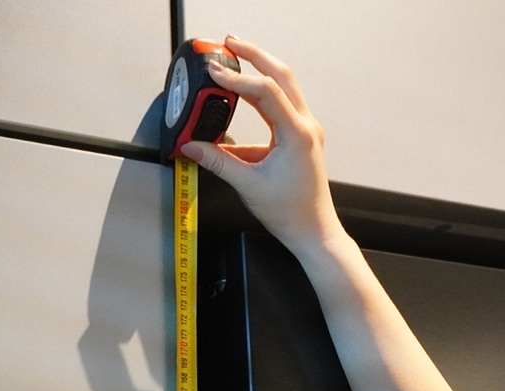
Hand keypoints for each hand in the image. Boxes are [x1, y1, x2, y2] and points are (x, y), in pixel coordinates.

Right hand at [180, 36, 345, 254]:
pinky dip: (260, 96)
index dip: (238, 78)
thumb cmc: (290, 212)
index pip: (266, 91)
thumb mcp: (247, 184)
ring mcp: (304, 129)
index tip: (214, 72)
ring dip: (260, 71)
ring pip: (284, 87)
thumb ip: (216, 161)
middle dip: (255, 56)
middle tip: (230, 44)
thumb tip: (191, 146)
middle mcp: (305, 126)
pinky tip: (240, 96)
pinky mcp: (299, 136)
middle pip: (282, 75)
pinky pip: (279, 107)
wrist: (313, 231)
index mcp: (297, 134)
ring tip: (235, 59)